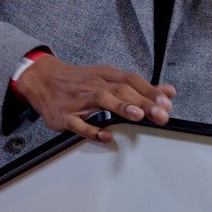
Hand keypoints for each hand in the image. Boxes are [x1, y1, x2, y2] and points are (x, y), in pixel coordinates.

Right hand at [15, 57, 174, 142]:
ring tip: (138, 115)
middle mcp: (95, 84)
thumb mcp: (109, 78)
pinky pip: (78, 123)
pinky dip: (92, 130)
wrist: (43, 79)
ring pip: (101, 99)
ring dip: (121, 107)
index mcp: (106, 75)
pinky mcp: (65, 115)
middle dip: (143, 101)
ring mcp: (79, 100)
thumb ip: (139, 87)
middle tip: (161, 114)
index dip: (150, 91)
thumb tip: (168, 93)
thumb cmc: (82, 81)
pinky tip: (106, 136)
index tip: (167, 102)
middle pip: (121, 90)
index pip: (132, 80)